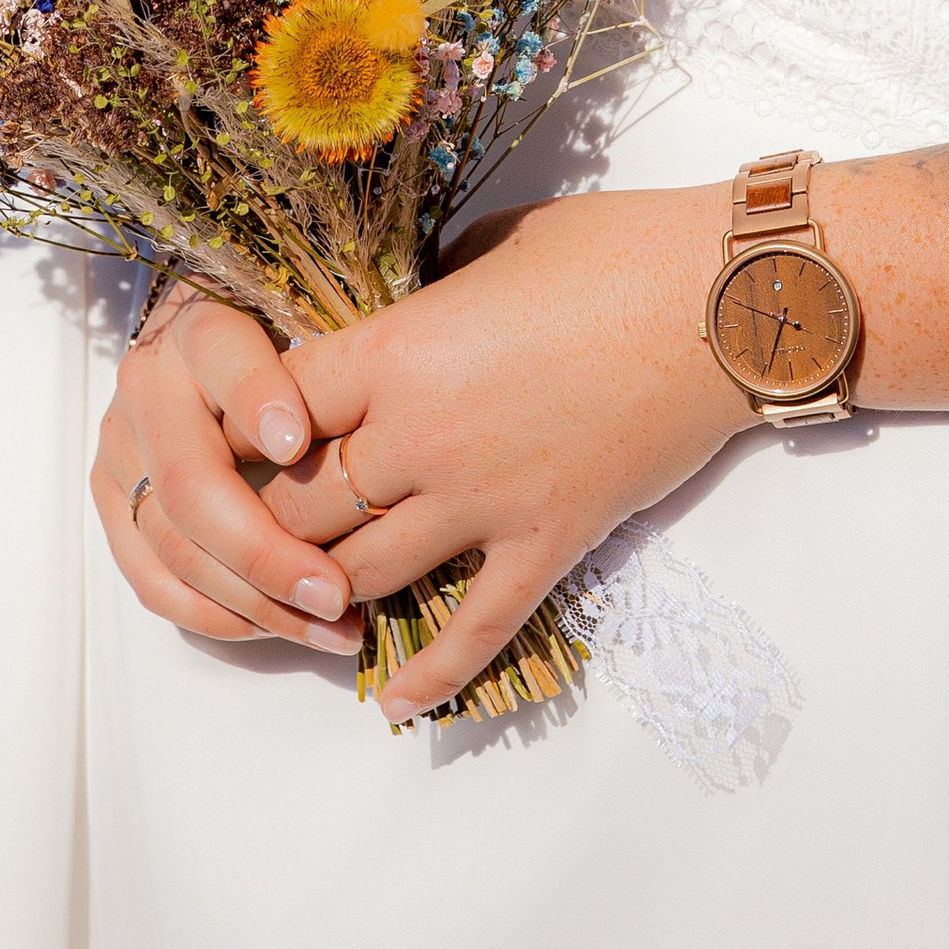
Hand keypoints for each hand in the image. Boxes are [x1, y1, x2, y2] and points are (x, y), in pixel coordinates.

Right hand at [94, 289, 360, 651]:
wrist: (206, 346)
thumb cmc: (278, 338)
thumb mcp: (302, 326)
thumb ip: (315, 367)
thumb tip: (299, 442)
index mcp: (198, 328)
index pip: (224, 359)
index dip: (257, 402)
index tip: (297, 444)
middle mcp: (145, 388)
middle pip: (192, 487)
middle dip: (266, 554)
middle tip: (336, 595)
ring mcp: (120, 451)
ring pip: (173, 547)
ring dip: (252, 603)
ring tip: (327, 627)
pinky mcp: (112, 504)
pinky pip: (153, 580)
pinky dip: (214, 614)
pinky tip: (273, 625)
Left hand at [271, 184, 741, 721]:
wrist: (719, 302)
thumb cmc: (611, 250)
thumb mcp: (492, 247)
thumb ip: (429, 296)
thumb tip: (405, 325)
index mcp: (400, 348)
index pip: (276, 406)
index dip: (240, 427)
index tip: (229, 437)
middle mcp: (423, 434)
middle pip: (301, 504)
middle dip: (267, 520)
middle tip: (252, 530)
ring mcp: (484, 499)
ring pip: (364, 574)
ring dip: (325, 594)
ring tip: (303, 605)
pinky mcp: (546, 542)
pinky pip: (474, 627)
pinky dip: (429, 673)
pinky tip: (395, 701)